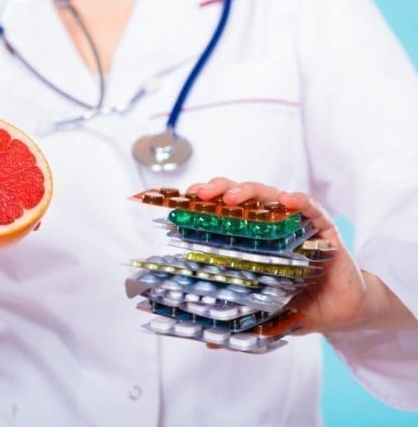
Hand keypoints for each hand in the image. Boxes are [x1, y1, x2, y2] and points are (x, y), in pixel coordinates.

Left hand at [187, 178, 415, 333]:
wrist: (343, 315)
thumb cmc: (300, 308)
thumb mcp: (265, 318)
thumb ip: (241, 324)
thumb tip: (210, 342)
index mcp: (254, 243)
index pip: (227, 215)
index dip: (207, 205)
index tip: (187, 199)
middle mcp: (273, 228)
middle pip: (245, 199)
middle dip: (221, 190)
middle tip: (202, 194)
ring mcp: (299, 226)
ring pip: (272, 197)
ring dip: (251, 192)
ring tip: (232, 197)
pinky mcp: (325, 232)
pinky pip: (313, 211)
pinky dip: (300, 202)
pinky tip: (288, 200)